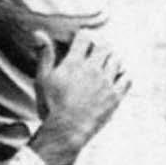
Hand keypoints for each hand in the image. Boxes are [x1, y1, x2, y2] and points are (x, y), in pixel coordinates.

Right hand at [30, 30, 129, 164]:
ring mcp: (106, 83)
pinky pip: (127, 78)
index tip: (80, 41)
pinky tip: (115, 78)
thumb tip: (39, 33)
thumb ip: (44, 55)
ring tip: (103, 65)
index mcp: (74, 63)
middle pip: (104, 45)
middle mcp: (93, 70)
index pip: (85, 36)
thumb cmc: (51, 106)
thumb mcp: (42, 79)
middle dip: (99, 45)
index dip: (83, 36)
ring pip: (116, 59)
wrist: (66, 131)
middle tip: (94, 52)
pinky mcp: (115, 97)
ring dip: (111, 59)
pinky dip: (123, 75)